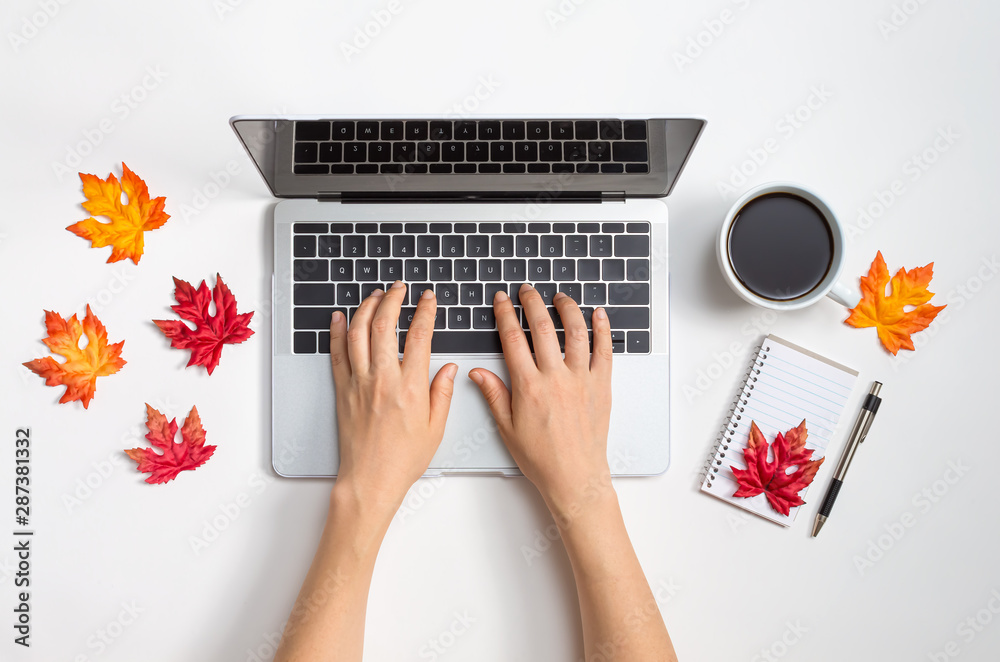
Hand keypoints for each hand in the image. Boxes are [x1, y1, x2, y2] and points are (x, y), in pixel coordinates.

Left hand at [329, 281, 456, 517]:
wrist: (370, 481)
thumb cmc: (403, 460)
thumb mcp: (436, 428)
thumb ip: (443, 393)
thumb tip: (449, 368)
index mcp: (411, 387)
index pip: (420, 337)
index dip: (425, 312)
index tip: (428, 299)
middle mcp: (383, 379)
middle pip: (385, 325)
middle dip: (393, 299)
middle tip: (399, 288)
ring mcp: (359, 383)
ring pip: (358, 333)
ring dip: (367, 308)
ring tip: (375, 296)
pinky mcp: (342, 391)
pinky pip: (337, 354)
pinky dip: (337, 332)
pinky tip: (340, 318)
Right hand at [469, 284, 613, 512]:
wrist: (574, 477)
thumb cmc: (541, 458)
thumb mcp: (507, 427)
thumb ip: (494, 394)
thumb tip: (477, 372)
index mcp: (529, 387)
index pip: (513, 339)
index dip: (505, 315)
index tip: (502, 302)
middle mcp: (556, 378)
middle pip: (543, 327)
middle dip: (532, 303)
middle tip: (526, 291)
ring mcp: (581, 380)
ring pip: (576, 332)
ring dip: (567, 309)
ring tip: (559, 297)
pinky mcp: (601, 386)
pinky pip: (604, 350)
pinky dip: (602, 329)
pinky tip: (598, 315)